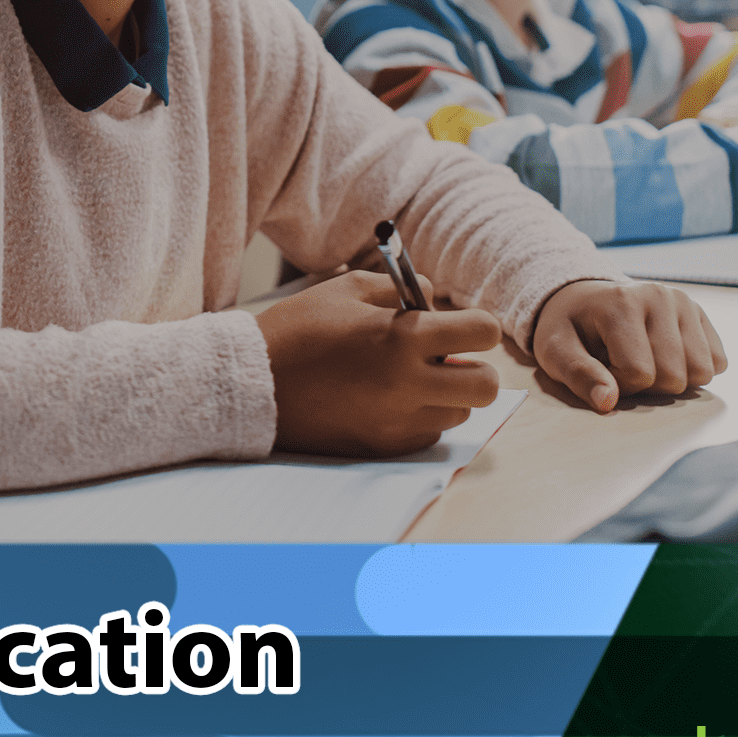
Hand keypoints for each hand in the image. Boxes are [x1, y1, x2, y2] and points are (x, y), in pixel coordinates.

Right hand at [256, 269, 500, 456]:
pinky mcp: (383, 446)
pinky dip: (418, 417)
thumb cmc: (296, 329)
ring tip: (407, 380)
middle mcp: (408, 384)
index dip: (475, 325)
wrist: (250, 384)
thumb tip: (433, 297)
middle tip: (443, 359)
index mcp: (402, 338)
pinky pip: (427, 433)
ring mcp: (397, 421)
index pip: (483, 332)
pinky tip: (386, 401)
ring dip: (445, 394)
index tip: (458, 327)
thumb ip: (400, 290)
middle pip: (487, 385)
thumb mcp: (345, 291)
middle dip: (474, 368)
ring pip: (459, 413)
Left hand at [532, 280, 726, 412]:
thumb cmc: (569, 329)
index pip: (638, 373)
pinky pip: (717, 363)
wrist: (582, 301)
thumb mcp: (555, 351)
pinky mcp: (700, 313)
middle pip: (674, 377)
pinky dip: (691, 370)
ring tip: (642, 359)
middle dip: (646, 385)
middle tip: (620, 364)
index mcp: (621, 303)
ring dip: (671, 379)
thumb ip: (578, 375)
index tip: (601, 368)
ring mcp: (684, 302)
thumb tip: (608, 402)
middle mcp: (660, 296)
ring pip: (701, 373)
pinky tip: (663, 354)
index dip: (618, 384)